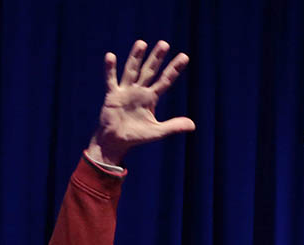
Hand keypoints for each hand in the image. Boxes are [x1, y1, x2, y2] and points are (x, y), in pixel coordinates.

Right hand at [86, 40, 194, 165]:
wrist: (117, 142)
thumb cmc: (136, 136)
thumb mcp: (157, 131)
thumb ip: (174, 126)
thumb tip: (193, 125)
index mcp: (151, 98)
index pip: (165, 80)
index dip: (174, 69)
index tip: (184, 57)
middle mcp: (139, 91)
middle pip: (150, 71)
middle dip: (157, 58)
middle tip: (164, 44)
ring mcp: (126, 91)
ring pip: (132, 71)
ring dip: (136, 57)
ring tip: (142, 43)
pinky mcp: (113, 95)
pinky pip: (111, 80)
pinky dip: (110, 69)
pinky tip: (110, 56)